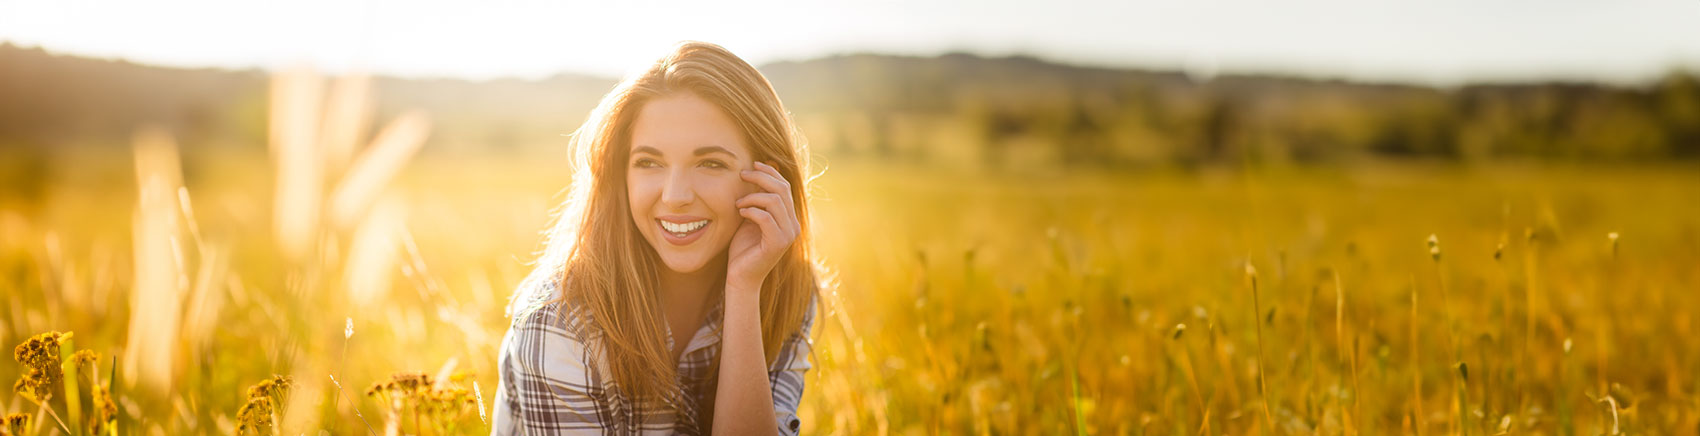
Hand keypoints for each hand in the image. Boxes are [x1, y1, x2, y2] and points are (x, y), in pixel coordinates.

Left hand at [727, 161, 798, 294]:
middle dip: (761, 177)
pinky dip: (751, 210)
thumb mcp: (750, 219)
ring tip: (738, 203)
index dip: (770, 172)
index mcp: (789, 218)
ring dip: (753, 196)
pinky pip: (765, 217)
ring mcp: (787, 235)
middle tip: (742, 174)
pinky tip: (740, 212)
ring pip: (774, 201)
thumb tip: (755, 174)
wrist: (741, 278)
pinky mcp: (777, 244)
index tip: (753, 164)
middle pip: (782, 189)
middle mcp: (793, 225)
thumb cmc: (743, 249)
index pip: (785, 187)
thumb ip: (755, 201)